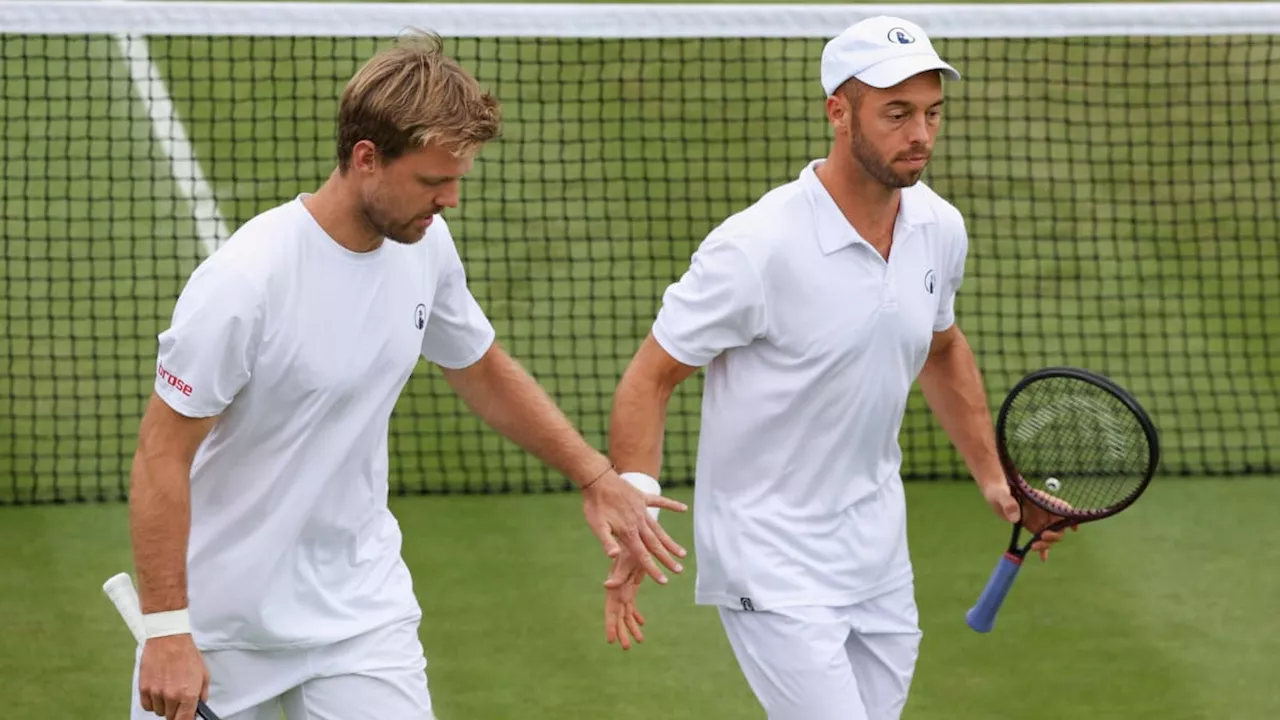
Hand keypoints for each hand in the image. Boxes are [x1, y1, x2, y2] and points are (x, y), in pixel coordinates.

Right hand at [137, 633, 208, 719]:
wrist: (169, 639)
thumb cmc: (186, 654)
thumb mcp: (203, 674)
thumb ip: (202, 695)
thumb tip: (199, 707)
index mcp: (188, 694)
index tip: (185, 718)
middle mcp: (171, 696)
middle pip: (171, 717)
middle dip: (176, 711)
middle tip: (178, 699)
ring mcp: (156, 693)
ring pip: (159, 712)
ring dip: (164, 705)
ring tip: (168, 689)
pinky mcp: (144, 688)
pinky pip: (147, 706)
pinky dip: (152, 702)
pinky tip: (158, 691)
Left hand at [582, 469, 687, 583]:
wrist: (597, 479)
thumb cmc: (594, 505)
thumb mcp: (596, 526)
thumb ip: (607, 541)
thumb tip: (614, 556)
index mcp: (628, 532)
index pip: (642, 555)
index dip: (653, 569)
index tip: (664, 581)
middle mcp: (639, 522)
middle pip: (655, 545)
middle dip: (667, 559)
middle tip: (679, 570)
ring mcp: (642, 509)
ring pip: (660, 529)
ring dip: (671, 542)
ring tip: (682, 552)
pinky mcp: (642, 497)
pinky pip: (660, 502)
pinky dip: (672, 505)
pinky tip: (683, 509)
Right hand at [603, 551, 648, 649]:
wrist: (635, 540)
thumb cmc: (629, 550)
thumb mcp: (625, 562)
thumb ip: (617, 575)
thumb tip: (607, 585)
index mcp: (615, 589)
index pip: (611, 611)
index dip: (610, 625)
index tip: (610, 641)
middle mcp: (618, 591)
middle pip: (619, 616)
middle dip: (622, 631)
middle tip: (627, 647)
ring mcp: (624, 590)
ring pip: (626, 613)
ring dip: (631, 626)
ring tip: (639, 640)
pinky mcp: (631, 587)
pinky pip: (632, 606)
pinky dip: (636, 615)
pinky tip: (642, 624)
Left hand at [981, 479, 1076, 561]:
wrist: (994, 496)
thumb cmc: (999, 490)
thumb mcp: (1001, 495)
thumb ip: (1008, 503)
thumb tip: (1015, 517)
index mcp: (1040, 500)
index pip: (1061, 507)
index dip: (1070, 517)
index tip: (1072, 528)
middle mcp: (1044, 511)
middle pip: (1059, 525)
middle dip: (1054, 534)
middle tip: (1042, 537)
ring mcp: (1039, 520)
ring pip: (1051, 534)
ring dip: (1047, 543)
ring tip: (1033, 547)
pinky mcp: (1033, 527)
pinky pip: (1041, 539)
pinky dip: (1043, 549)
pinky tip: (1043, 558)